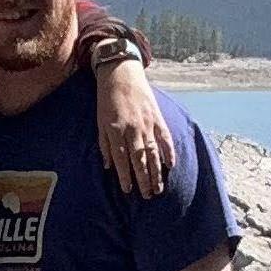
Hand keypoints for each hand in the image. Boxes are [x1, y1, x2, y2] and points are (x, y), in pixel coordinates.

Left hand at [95, 55, 172, 197]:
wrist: (121, 74)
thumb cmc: (107, 100)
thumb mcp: (100, 122)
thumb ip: (104, 144)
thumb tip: (108, 166)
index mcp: (115, 131)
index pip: (121, 159)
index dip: (125, 176)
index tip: (128, 190)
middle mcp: (132, 129)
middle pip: (139, 159)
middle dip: (143, 179)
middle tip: (147, 195)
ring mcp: (147, 124)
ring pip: (153, 153)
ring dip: (156, 172)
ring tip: (158, 188)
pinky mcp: (157, 117)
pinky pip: (165, 138)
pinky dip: (169, 152)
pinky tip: (170, 166)